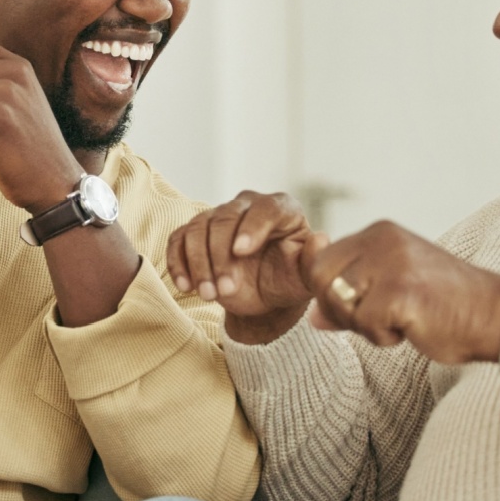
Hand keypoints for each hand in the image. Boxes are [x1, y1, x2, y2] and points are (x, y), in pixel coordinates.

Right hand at [167, 191, 323, 343]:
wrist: (265, 294)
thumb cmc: (288, 280)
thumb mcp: (304, 277)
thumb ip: (312, 260)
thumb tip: (322, 240)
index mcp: (281, 209)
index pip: (266, 209)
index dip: (252, 227)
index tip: (241, 252)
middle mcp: (248, 205)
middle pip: (226, 217)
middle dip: (221, 256)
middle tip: (225, 289)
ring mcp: (219, 217)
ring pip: (198, 227)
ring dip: (199, 263)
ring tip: (209, 295)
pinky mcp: (196, 234)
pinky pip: (178, 239)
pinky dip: (177, 263)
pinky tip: (185, 287)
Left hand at [306, 220, 499, 364]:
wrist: (494, 316)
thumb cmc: (445, 308)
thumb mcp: (391, 292)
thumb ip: (351, 298)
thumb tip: (313, 317)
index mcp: (378, 233)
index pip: (319, 259)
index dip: (327, 292)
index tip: (359, 306)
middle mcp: (382, 239)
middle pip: (320, 277)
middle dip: (339, 309)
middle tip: (377, 319)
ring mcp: (392, 262)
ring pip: (338, 301)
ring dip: (364, 325)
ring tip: (399, 321)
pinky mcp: (401, 290)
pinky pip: (364, 322)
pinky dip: (383, 337)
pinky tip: (411, 328)